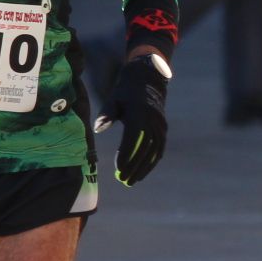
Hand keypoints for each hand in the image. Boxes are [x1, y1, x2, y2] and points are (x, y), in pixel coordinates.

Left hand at [92, 54, 168, 184]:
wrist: (148, 80)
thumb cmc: (125, 92)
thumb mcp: (114, 99)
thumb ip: (107, 114)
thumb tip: (98, 129)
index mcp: (139, 113)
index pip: (133, 138)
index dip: (126, 154)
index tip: (118, 169)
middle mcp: (152, 120)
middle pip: (145, 148)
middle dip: (134, 166)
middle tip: (123, 180)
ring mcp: (160, 124)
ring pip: (154, 151)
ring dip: (144, 167)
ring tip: (133, 180)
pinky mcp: (163, 128)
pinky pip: (159, 148)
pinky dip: (152, 161)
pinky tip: (143, 171)